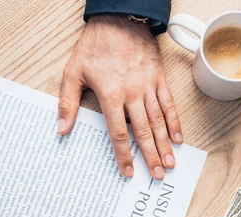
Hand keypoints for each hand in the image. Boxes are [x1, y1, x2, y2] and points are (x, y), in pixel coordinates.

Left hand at [58, 14, 182, 179]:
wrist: (118, 18)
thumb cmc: (95, 45)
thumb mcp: (73, 72)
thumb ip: (67, 103)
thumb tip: (61, 129)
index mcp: (110, 95)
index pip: (118, 133)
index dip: (123, 155)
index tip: (128, 171)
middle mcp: (131, 93)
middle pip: (142, 131)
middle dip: (150, 156)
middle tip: (157, 175)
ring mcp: (147, 86)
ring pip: (158, 121)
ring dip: (164, 144)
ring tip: (170, 163)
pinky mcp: (159, 77)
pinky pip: (168, 103)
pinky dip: (175, 121)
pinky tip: (178, 137)